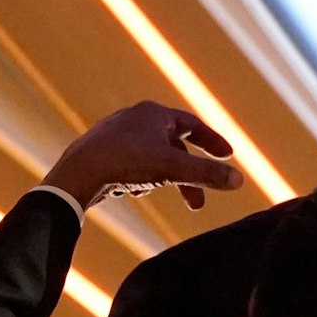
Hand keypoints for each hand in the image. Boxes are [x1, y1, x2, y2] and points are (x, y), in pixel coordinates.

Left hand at [40, 101, 244, 211]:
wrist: (77, 173)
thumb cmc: (126, 163)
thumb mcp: (173, 169)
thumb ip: (207, 174)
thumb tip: (239, 180)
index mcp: (154, 114)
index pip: (193, 125)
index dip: (212, 142)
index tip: (228, 156)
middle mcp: (134, 117)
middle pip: (174, 147)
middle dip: (188, 175)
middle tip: (199, 202)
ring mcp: (116, 133)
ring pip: (153, 157)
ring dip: (165, 179)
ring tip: (158, 195)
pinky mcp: (101, 150)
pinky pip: (133, 164)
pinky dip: (143, 178)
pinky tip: (133, 191)